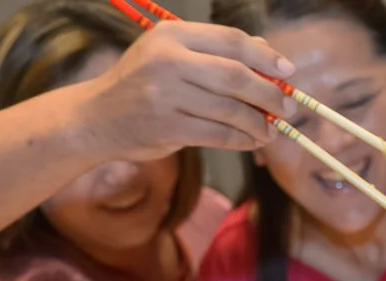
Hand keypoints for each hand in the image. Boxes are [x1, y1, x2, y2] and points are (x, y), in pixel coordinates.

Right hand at [83, 21, 298, 159]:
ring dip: (259, 123)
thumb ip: (214, 54)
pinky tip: (252, 141)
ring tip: (271, 130)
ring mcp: (167, 95)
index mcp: (172, 35)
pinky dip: (242, 140)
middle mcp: (169, 61)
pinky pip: (219, 134)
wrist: (96, 117)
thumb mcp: (171, 55)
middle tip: (288, 108)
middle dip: (270, 94)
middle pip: (237, 75)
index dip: (266, 58)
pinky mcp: (168, 128)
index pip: (231, 42)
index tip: (288, 73)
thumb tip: (269, 58)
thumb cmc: (141, 83)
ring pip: (231, 109)